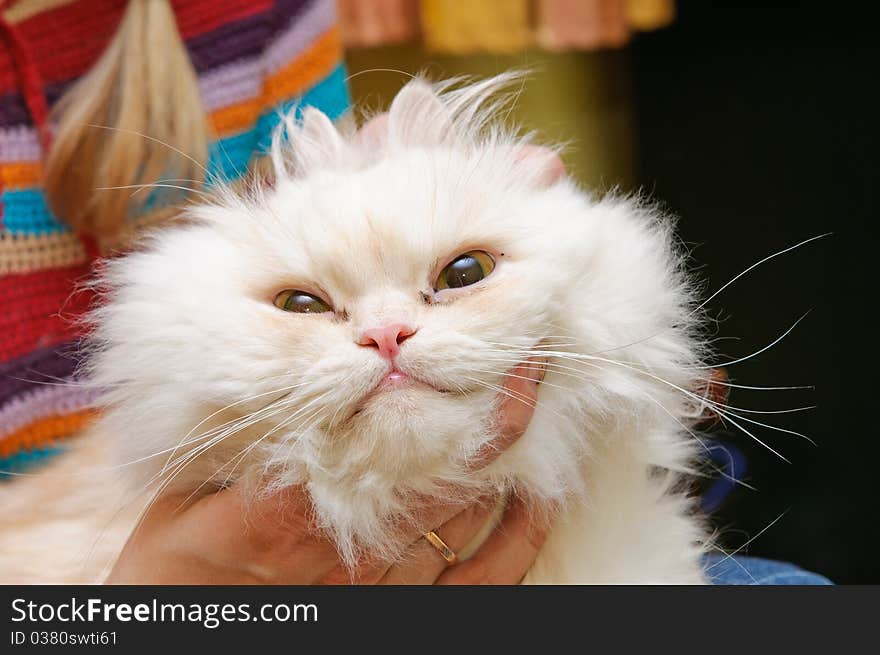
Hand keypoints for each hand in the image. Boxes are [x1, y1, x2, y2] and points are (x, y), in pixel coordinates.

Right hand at [105, 360, 546, 583]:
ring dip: (506, 452)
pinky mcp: (405, 614)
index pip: (376, 445)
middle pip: (440, 472)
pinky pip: (483, 579)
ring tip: (532, 390)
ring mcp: (386, 590)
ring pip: (467, 513)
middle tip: (525, 350)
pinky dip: (520, 534)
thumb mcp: (187, 490)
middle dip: (488, 408)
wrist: (185, 633)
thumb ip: (242, 437)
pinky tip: (538, 492)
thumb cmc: (185, 558)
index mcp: (290, 515)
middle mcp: (350, 555)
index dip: (432, 390)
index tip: (463, 338)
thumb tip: (311, 372)